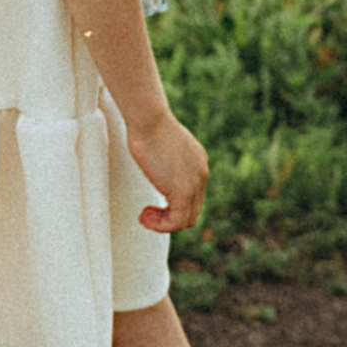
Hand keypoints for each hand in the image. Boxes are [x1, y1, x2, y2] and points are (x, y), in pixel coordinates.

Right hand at [128, 105, 208, 234]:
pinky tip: (145, 216)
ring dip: (163, 223)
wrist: (149, 120)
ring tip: (146, 217)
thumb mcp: (162, 145)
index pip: (193, 195)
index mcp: (198, 162)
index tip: (155, 203)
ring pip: (186, 220)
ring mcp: (195, 184)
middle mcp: (201, 174)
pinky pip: (175, 222)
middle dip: (169, 216)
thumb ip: (165, 159)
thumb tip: (154, 165)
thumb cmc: (148, 125)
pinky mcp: (183, 193)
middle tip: (149, 213)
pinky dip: (160, 225)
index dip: (174, 204)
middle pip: (192, 210)